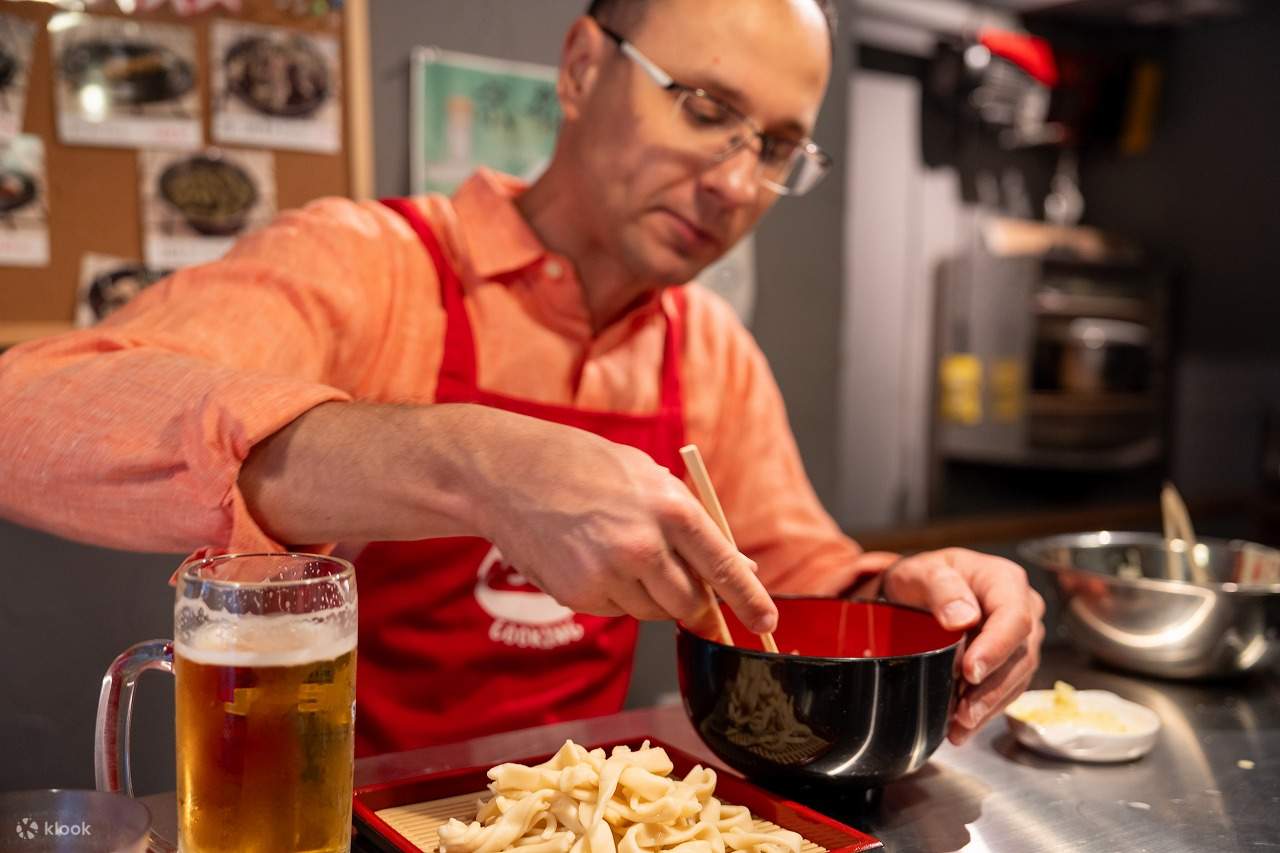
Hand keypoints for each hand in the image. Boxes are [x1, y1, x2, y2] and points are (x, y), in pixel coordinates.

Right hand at [466, 409, 776, 633]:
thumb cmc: (580, 465)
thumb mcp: (646, 476)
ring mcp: (608, 575)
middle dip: (693, 601)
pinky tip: (592, 558)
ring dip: (650, 594)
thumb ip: (690, 522)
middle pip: (691, 603)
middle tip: (678, 580)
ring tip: (618, 550)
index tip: (765, 622)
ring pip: (653, 611)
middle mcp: (642, 547)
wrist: (506, 474)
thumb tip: (735, 566)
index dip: (749, 600)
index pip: (723, 567)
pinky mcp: (580, 596)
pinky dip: (615, 594)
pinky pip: (617, 610)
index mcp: (669, 508)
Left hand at [878, 548, 1044, 744]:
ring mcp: (1021, 637)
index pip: (1014, 618)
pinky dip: (986, 710)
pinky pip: (1007, 688)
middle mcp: (1023, 608)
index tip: (969, 672)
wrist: (921, 591)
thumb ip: (941, 588)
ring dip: (989, 706)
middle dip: (991, 688)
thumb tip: (962, 618)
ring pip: (1017, 677)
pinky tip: (964, 726)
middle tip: (963, 713)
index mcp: (1005, 580)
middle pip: (1020, 655)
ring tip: (960, 725)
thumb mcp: (922, 573)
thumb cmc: (924, 577)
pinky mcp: (1012, 660)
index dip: (996, 648)